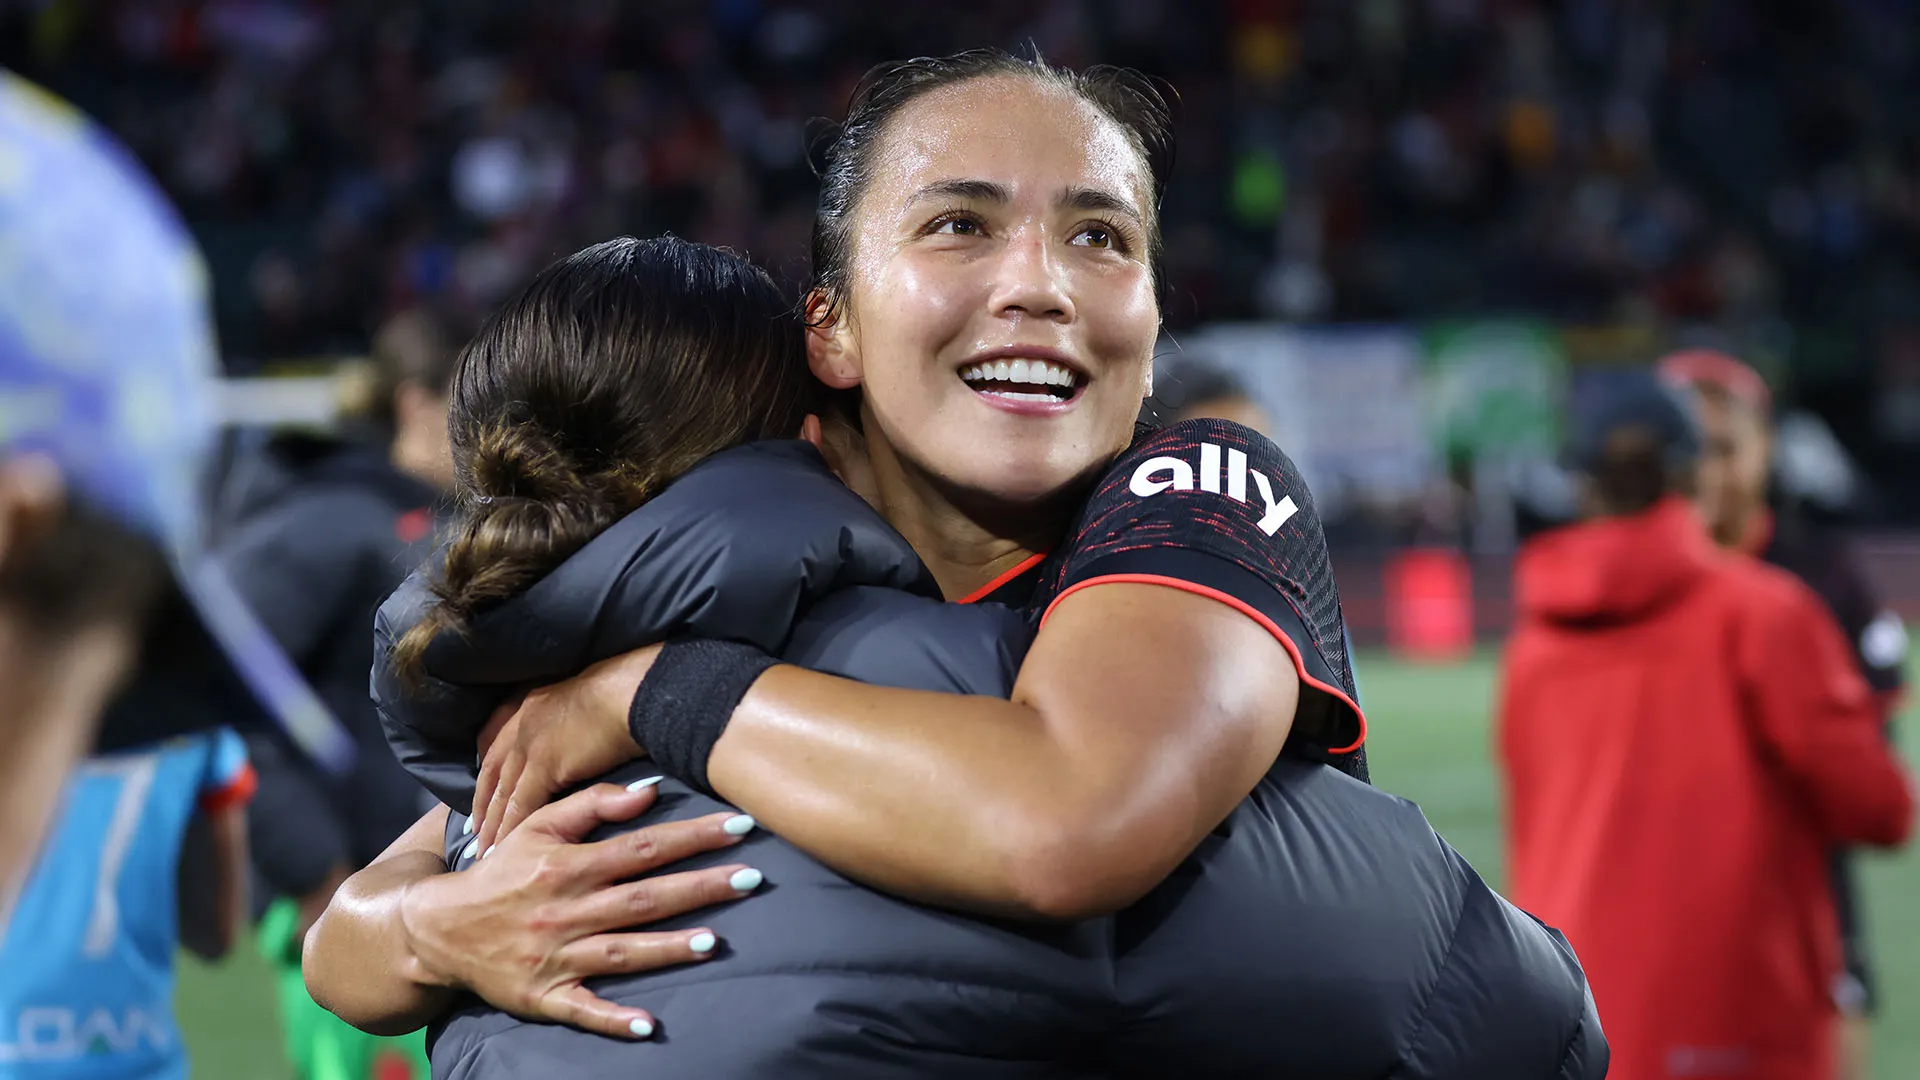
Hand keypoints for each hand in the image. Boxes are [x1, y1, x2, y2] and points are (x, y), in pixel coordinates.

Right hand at [399, 781, 759, 1039]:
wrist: (437, 929)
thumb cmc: (501, 871)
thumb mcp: (535, 827)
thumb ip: (591, 804)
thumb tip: (649, 790)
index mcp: (567, 866)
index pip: (641, 847)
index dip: (691, 837)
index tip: (739, 827)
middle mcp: (564, 911)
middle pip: (642, 898)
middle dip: (699, 888)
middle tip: (752, 879)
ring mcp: (555, 957)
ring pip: (620, 951)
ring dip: (667, 949)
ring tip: (713, 943)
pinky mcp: (544, 996)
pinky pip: (583, 1010)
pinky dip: (614, 1019)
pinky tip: (649, 1026)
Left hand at [473, 645, 662, 853]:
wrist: (634, 691)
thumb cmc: (625, 691)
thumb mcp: (588, 697)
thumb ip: (575, 717)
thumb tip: (582, 735)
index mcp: (532, 701)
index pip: (497, 738)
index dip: (490, 768)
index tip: (484, 791)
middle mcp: (523, 720)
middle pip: (492, 768)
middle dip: (483, 800)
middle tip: (475, 829)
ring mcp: (530, 742)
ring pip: (503, 790)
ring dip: (491, 821)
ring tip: (484, 848)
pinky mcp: (544, 765)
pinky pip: (520, 804)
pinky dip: (510, 828)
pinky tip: (505, 847)